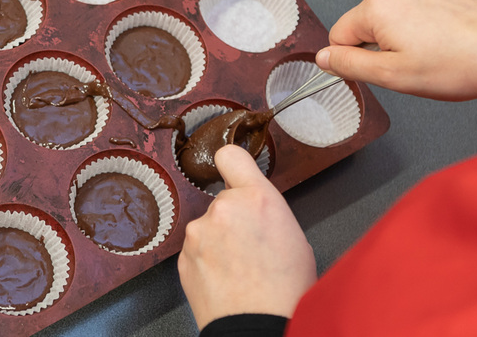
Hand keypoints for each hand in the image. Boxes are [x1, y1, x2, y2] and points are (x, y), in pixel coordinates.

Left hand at [178, 145, 315, 329]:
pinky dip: (207, 261)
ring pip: (208, 228)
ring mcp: (199, 233)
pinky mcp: (183, 257)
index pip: (230, 156)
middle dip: (233, 219)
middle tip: (251, 247)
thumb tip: (256, 212)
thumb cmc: (286, 290)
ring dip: (218, 241)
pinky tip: (225, 279)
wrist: (258, 326)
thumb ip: (266, 212)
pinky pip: (197, 251)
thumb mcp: (293, 236)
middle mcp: (223, 209)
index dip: (233, 165)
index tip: (234, 173)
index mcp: (257, 199)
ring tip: (239, 269)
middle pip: (223, 202)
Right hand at [316, 0, 476, 113]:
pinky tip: (446, 47)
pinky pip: (419, 16)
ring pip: (394, 23)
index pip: (338, 37)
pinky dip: (427, 33)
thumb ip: (348, 65)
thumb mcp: (390, 76)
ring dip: (405, 42)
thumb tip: (323, 58)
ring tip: (432, 58)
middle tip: (409, 68)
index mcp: (377, 9)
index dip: (354, 62)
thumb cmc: (456, 65)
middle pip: (365, 27)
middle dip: (380, 50)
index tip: (377, 73)